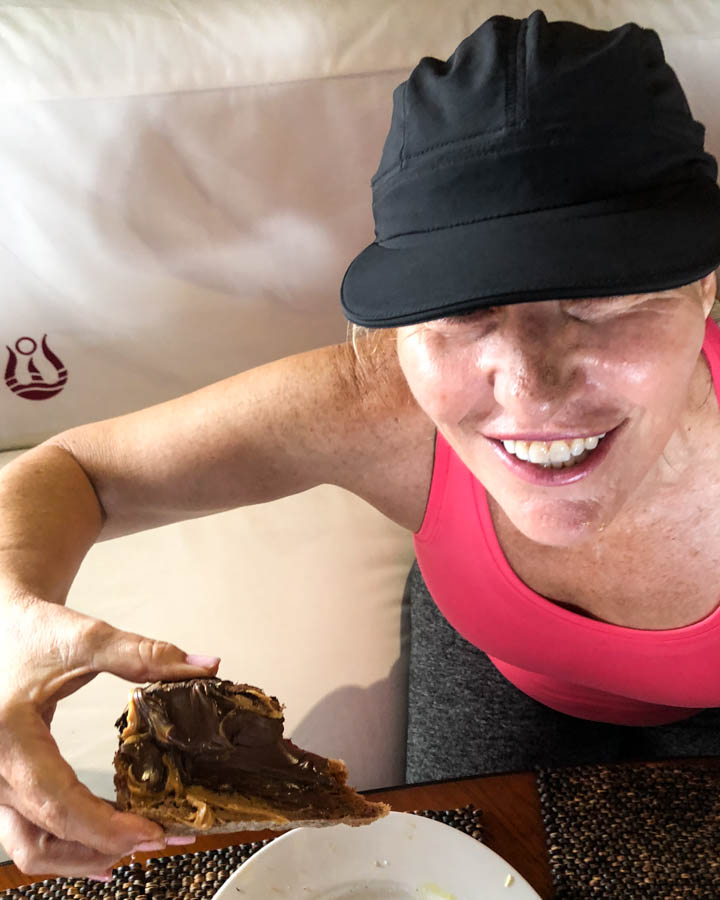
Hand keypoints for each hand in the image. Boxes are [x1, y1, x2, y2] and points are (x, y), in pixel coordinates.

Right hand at [0, 596, 219, 879]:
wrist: (2, 627)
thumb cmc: (33, 633)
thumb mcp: (85, 638)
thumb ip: (142, 654)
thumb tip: (204, 667)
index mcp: (8, 740)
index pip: (57, 805)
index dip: (107, 828)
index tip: (155, 830)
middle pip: (44, 840)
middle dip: (106, 846)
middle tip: (163, 838)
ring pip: (32, 849)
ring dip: (85, 856)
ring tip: (141, 844)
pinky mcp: (7, 786)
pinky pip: (30, 834)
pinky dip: (68, 847)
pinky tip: (106, 850)